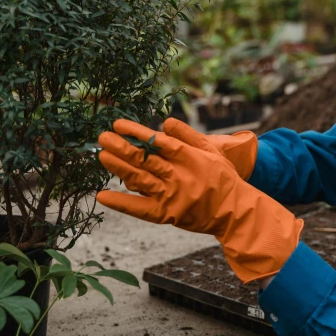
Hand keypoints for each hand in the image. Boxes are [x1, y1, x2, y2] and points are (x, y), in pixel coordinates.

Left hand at [95, 119, 302, 283]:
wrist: (234, 211)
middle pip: (145, 159)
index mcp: (190, 157)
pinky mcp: (167, 214)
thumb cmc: (223, 178)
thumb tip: (164, 121)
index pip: (158, 142)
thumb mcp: (211, 150)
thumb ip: (188, 135)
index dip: (137, 133)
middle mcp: (180, 176)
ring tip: (101, 155)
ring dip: (118, 167)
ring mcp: (172, 196)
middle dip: (121, 147)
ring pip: (139, 179)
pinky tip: (102, 195)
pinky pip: (139, 209)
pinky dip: (120, 202)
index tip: (118, 124)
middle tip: (102, 137)